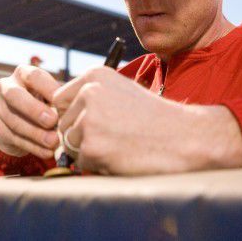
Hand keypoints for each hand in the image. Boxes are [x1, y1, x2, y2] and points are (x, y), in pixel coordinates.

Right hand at [0, 65, 60, 158]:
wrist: (21, 122)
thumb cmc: (43, 103)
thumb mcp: (51, 96)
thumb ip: (59, 100)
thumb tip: (73, 108)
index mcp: (23, 74)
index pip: (34, 76)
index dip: (48, 88)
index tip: (62, 102)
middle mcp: (6, 87)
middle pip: (15, 95)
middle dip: (34, 109)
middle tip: (53, 121)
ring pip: (14, 121)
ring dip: (36, 133)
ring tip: (54, 142)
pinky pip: (13, 138)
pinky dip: (32, 147)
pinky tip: (47, 151)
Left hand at [53, 66, 241, 174]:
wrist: (184, 137)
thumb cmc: (154, 118)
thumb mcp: (121, 91)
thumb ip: (90, 97)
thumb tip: (57, 114)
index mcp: (94, 75)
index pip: (59, 100)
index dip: (74, 116)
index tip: (95, 123)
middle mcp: (88, 93)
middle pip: (62, 124)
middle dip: (80, 136)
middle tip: (112, 137)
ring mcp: (89, 120)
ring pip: (70, 144)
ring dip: (89, 151)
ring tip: (119, 145)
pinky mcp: (93, 146)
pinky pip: (81, 162)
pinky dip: (98, 165)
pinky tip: (121, 156)